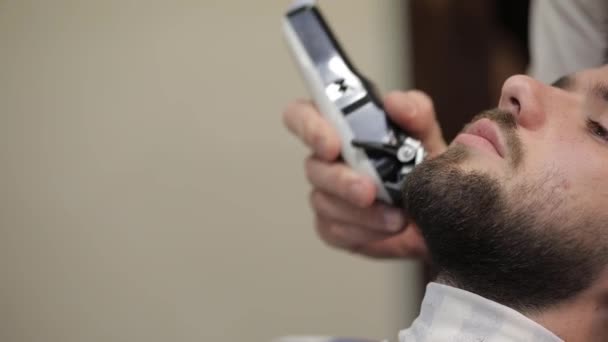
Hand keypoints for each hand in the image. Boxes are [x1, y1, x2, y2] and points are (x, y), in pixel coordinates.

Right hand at [282, 90, 446, 257]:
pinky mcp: (332, 224)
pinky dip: (364, 232)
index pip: (301, 114)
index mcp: (340, 125)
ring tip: (397, 218)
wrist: (436, 207)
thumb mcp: (426, 132)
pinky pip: (334, 230)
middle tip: (369, 191)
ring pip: (324, 202)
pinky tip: (387, 229)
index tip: (331, 144)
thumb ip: (415, 111)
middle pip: (313, 166)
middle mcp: (327, 158)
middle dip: (341, 181)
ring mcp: (326, 193)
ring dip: (361, 213)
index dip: (308, 126)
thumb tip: (394, 103)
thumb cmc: (422, 163)